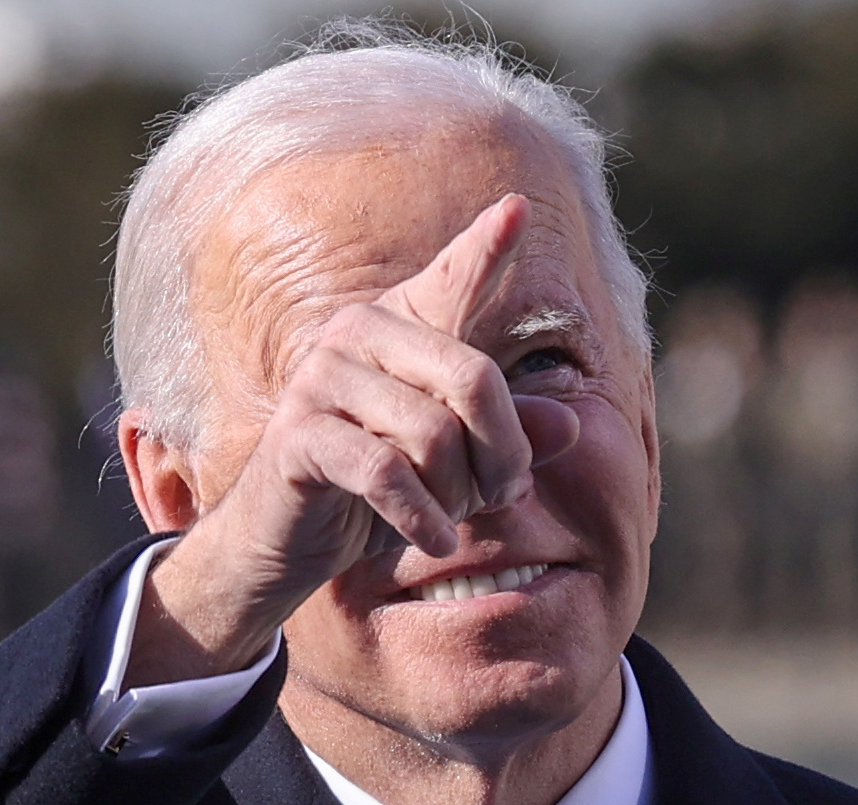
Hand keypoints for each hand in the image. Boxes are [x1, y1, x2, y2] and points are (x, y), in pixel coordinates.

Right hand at [121, 193, 579, 685]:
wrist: (287, 545)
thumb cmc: (375, 496)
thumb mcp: (457, 468)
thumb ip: (511, 440)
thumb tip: (571, 425)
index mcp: (401, 328)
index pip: (453, 281)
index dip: (485, 248)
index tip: (519, 206)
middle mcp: (359, 334)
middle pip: (475, 379)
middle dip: (503, 454)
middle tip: (500, 497)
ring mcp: (322, 378)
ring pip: (434, 434)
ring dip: (458, 496)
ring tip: (451, 519)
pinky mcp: (299, 436)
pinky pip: (387, 474)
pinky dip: (422, 517)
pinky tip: (434, 539)